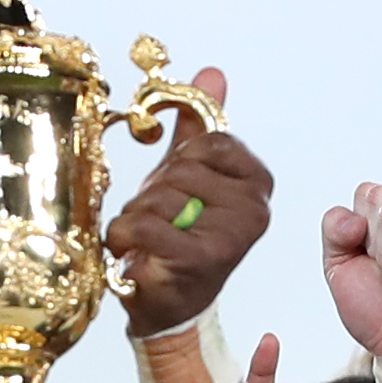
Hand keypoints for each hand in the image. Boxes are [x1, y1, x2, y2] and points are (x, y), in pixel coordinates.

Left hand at [105, 72, 271, 339]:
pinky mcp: (200, 259)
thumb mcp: (189, 176)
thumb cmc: (179, 238)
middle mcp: (254, 210)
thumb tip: (212, 74)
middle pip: (182, 168)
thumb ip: (200, 126)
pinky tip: (130, 253)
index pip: (211, 140)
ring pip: (158, 197)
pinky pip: (145, 225)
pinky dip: (123, 237)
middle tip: (156, 222)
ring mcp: (231, 236)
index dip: (180, 160)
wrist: (170, 308)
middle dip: (152, 193)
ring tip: (145, 241)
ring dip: (135, 217)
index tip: (175, 187)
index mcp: (258, 184)